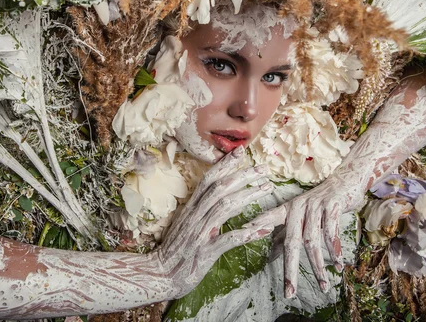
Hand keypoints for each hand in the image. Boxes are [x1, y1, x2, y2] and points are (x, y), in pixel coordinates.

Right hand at [155, 146, 274, 297]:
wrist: (159, 274)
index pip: (208, 179)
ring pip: (225, 207)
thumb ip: (199, 210)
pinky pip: (228, 240)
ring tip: (266, 188)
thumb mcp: (185, 223)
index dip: (224, 164)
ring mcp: (199, 233)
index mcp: (190, 208)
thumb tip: (217, 197)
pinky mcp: (205, 252)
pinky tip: (263, 229)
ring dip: (248, 196)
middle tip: (263, 169)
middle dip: (243, 176)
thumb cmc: (175, 249)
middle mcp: (195, 216)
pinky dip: (246, 233)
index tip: (241, 152)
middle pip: (220, 188)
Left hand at [244, 175, 364, 297]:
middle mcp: (299, 208)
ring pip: (312, 242)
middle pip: (291, 242)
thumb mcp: (301, 215)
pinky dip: (334, 251)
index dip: (256, 225)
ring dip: (318, 266)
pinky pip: (331, 233)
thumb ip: (285, 233)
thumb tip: (271, 255)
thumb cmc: (320, 202)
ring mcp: (315, 207)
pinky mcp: (332, 207)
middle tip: (289, 292)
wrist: (346, 179)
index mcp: (288, 209)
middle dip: (290, 270)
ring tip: (323, 286)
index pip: (269, 218)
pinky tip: (337, 265)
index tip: (242, 234)